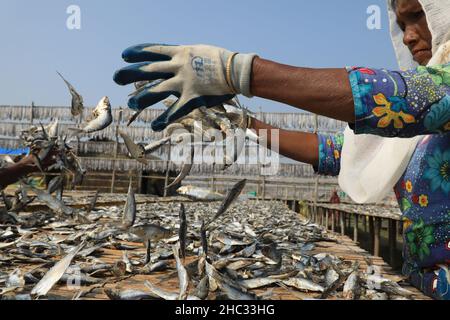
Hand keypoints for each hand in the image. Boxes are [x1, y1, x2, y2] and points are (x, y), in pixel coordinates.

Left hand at [113, 44, 256, 130]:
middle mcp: (179, 66)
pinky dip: (165, 119)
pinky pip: (176, 110)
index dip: (138, 53)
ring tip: (132, 105)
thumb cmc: (220, 60)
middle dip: (131, 74)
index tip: (124, 55)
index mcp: (181, 52)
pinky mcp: (193, 97)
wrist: (236, 70)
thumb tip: (173, 58)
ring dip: (144, 98)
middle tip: (115, 77)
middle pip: (149, 70)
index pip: (154, 51)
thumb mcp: (199, 51)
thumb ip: (184, 56)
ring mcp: (185, 82)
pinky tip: (155, 126)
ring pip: (158, 90)